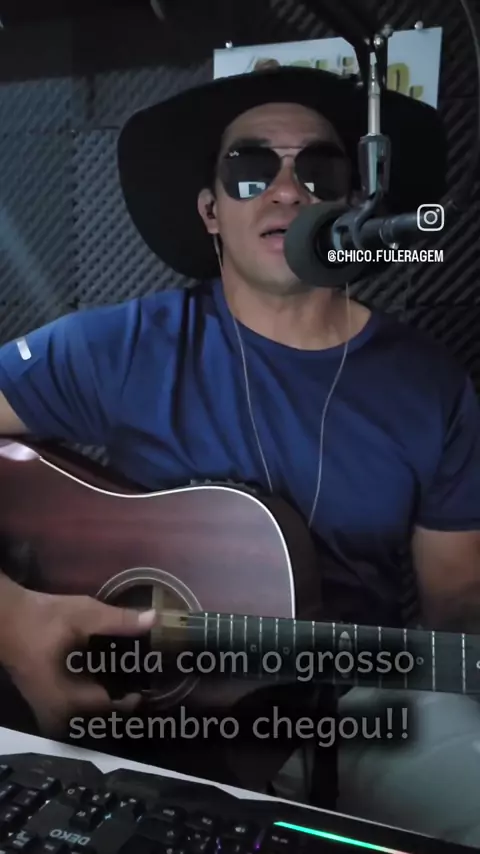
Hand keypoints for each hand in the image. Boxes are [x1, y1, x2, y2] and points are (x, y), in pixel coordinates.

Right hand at [0, 586, 154, 736]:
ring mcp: (47, 707)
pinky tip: (100, 673)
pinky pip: (73, 704)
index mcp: (66, 697)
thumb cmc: (42, 618)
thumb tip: (154, 620)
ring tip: (125, 678)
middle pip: (98, 712)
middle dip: (119, 696)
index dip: (130, 699)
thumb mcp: (83, 615)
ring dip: (104, 695)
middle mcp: (56, 710)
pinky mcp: (42, 698)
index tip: (147, 686)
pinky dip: (89, 691)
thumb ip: (118, 620)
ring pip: (85, 710)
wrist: (4, 618)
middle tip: (140, 680)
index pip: (108, 708)